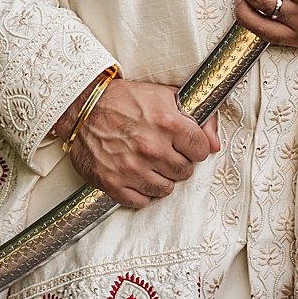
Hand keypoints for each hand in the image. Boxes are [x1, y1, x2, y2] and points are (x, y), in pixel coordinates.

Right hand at [53, 78, 219, 208]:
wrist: (82, 107)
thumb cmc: (123, 100)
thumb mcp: (164, 96)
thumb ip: (197, 118)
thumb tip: (215, 144)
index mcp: (167, 123)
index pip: (201, 150)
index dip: (194, 146)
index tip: (184, 144)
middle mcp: (151, 148)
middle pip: (185, 171)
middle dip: (178, 162)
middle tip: (164, 152)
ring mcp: (132, 168)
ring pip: (166, 189)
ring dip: (160, 178)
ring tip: (149, 164)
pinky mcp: (114, 183)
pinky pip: (141, 202)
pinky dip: (140, 192)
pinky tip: (136, 176)